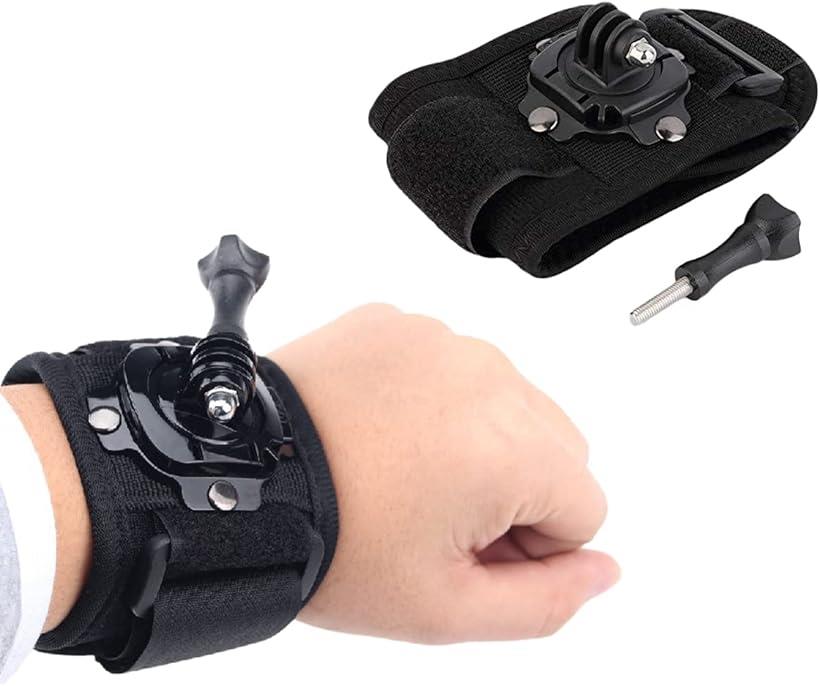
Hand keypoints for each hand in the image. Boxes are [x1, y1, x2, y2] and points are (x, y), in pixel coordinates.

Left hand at [273, 305, 617, 643]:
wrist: (238, 481)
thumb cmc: (331, 542)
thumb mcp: (444, 607)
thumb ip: (544, 601)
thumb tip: (603, 569)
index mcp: (511, 449)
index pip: (584, 507)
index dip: (529, 546)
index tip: (466, 547)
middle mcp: (488, 377)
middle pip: (557, 448)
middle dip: (516, 488)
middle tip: (436, 512)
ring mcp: (442, 340)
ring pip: (510, 403)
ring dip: (480, 441)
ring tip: (405, 469)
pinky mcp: (400, 324)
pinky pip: (455, 367)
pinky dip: (437, 400)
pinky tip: (383, 430)